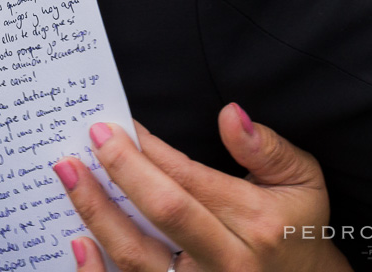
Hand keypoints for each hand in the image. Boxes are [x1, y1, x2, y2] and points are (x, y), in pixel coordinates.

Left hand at [57, 105, 347, 271]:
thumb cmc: (298, 225)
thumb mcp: (302, 179)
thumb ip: (266, 148)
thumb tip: (229, 114)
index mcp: (257, 222)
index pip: (192, 179)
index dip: (152, 151)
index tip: (122, 126)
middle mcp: (228, 261)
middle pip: (164, 212)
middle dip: (123, 170)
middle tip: (93, 136)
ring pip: (138, 257)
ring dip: (97, 214)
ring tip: (69, 175)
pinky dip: (98, 271)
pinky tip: (76, 242)